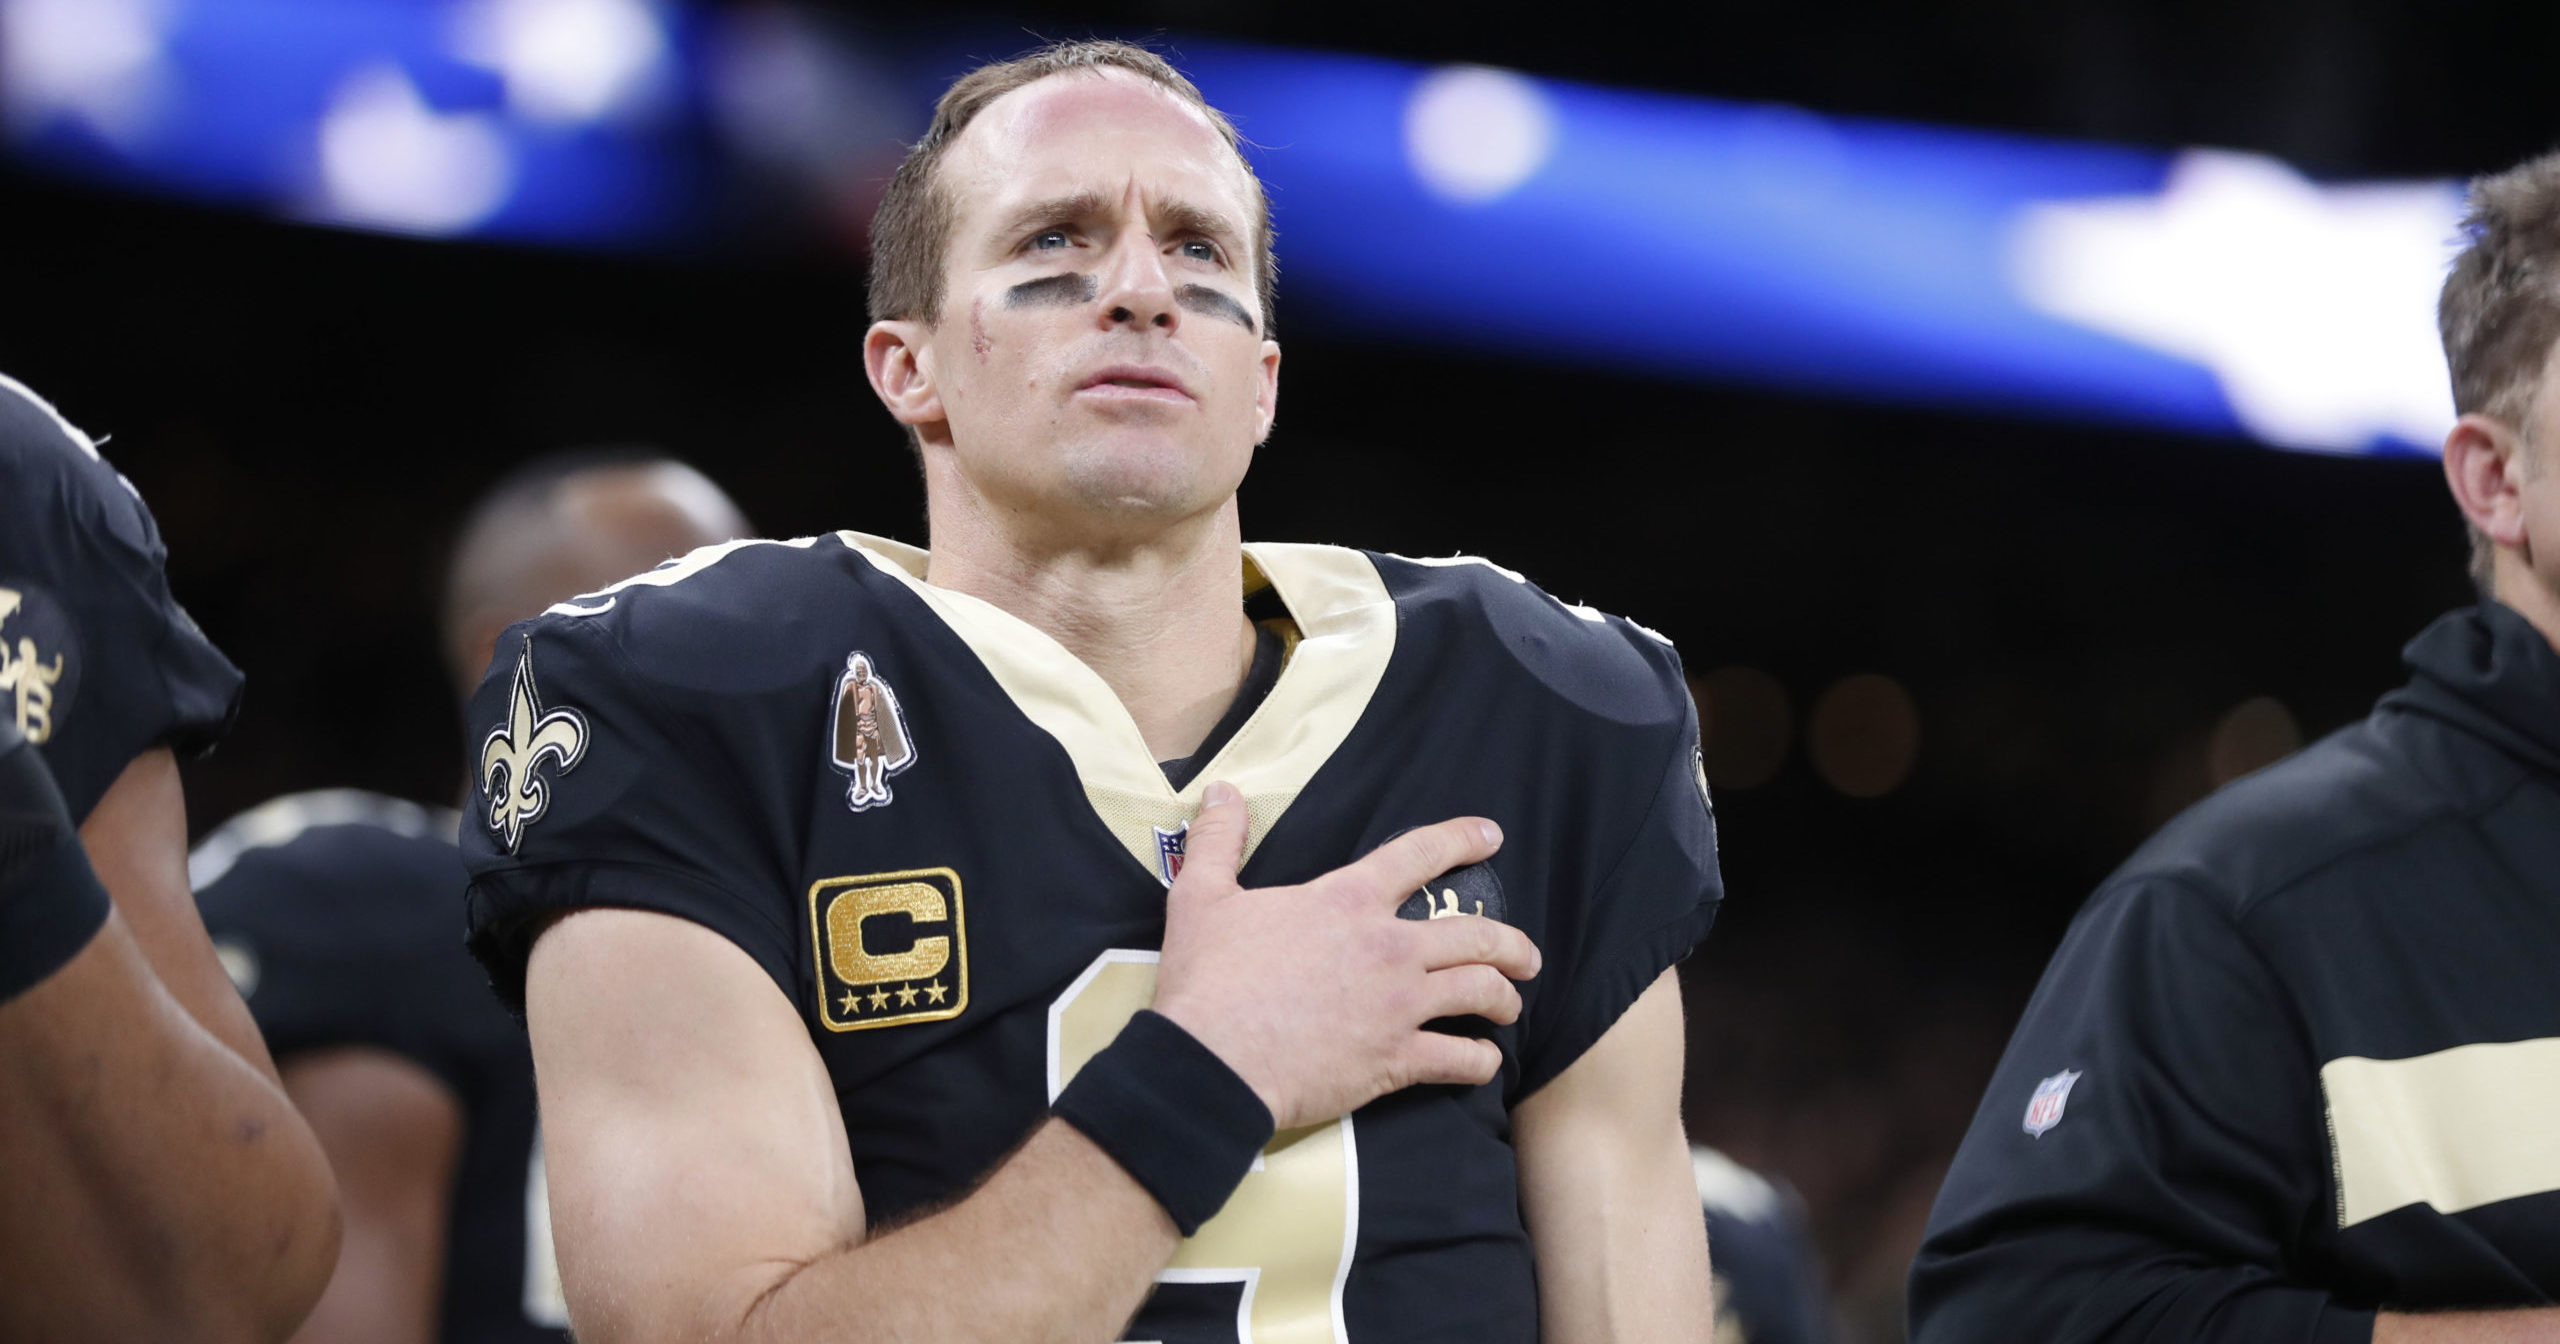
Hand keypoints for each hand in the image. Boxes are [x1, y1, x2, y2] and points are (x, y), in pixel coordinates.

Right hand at [1150, 781, 1541, 1130]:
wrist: (1212, 1062)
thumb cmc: (1207, 980)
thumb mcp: (1201, 897)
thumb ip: (1217, 840)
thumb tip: (1220, 791)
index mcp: (1346, 900)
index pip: (1418, 854)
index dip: (1460, 839)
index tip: (1491, 836)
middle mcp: (1387, 947)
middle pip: (1474, 934)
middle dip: (1511, 943)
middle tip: (1526, 954)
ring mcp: (1398, 1006)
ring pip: (1480, 991)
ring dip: (1504, 997)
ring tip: (1512, 1003)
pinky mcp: (1395, 1059)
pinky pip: (1459, 1060)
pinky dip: (1480, 1060)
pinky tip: (1484, 1061)